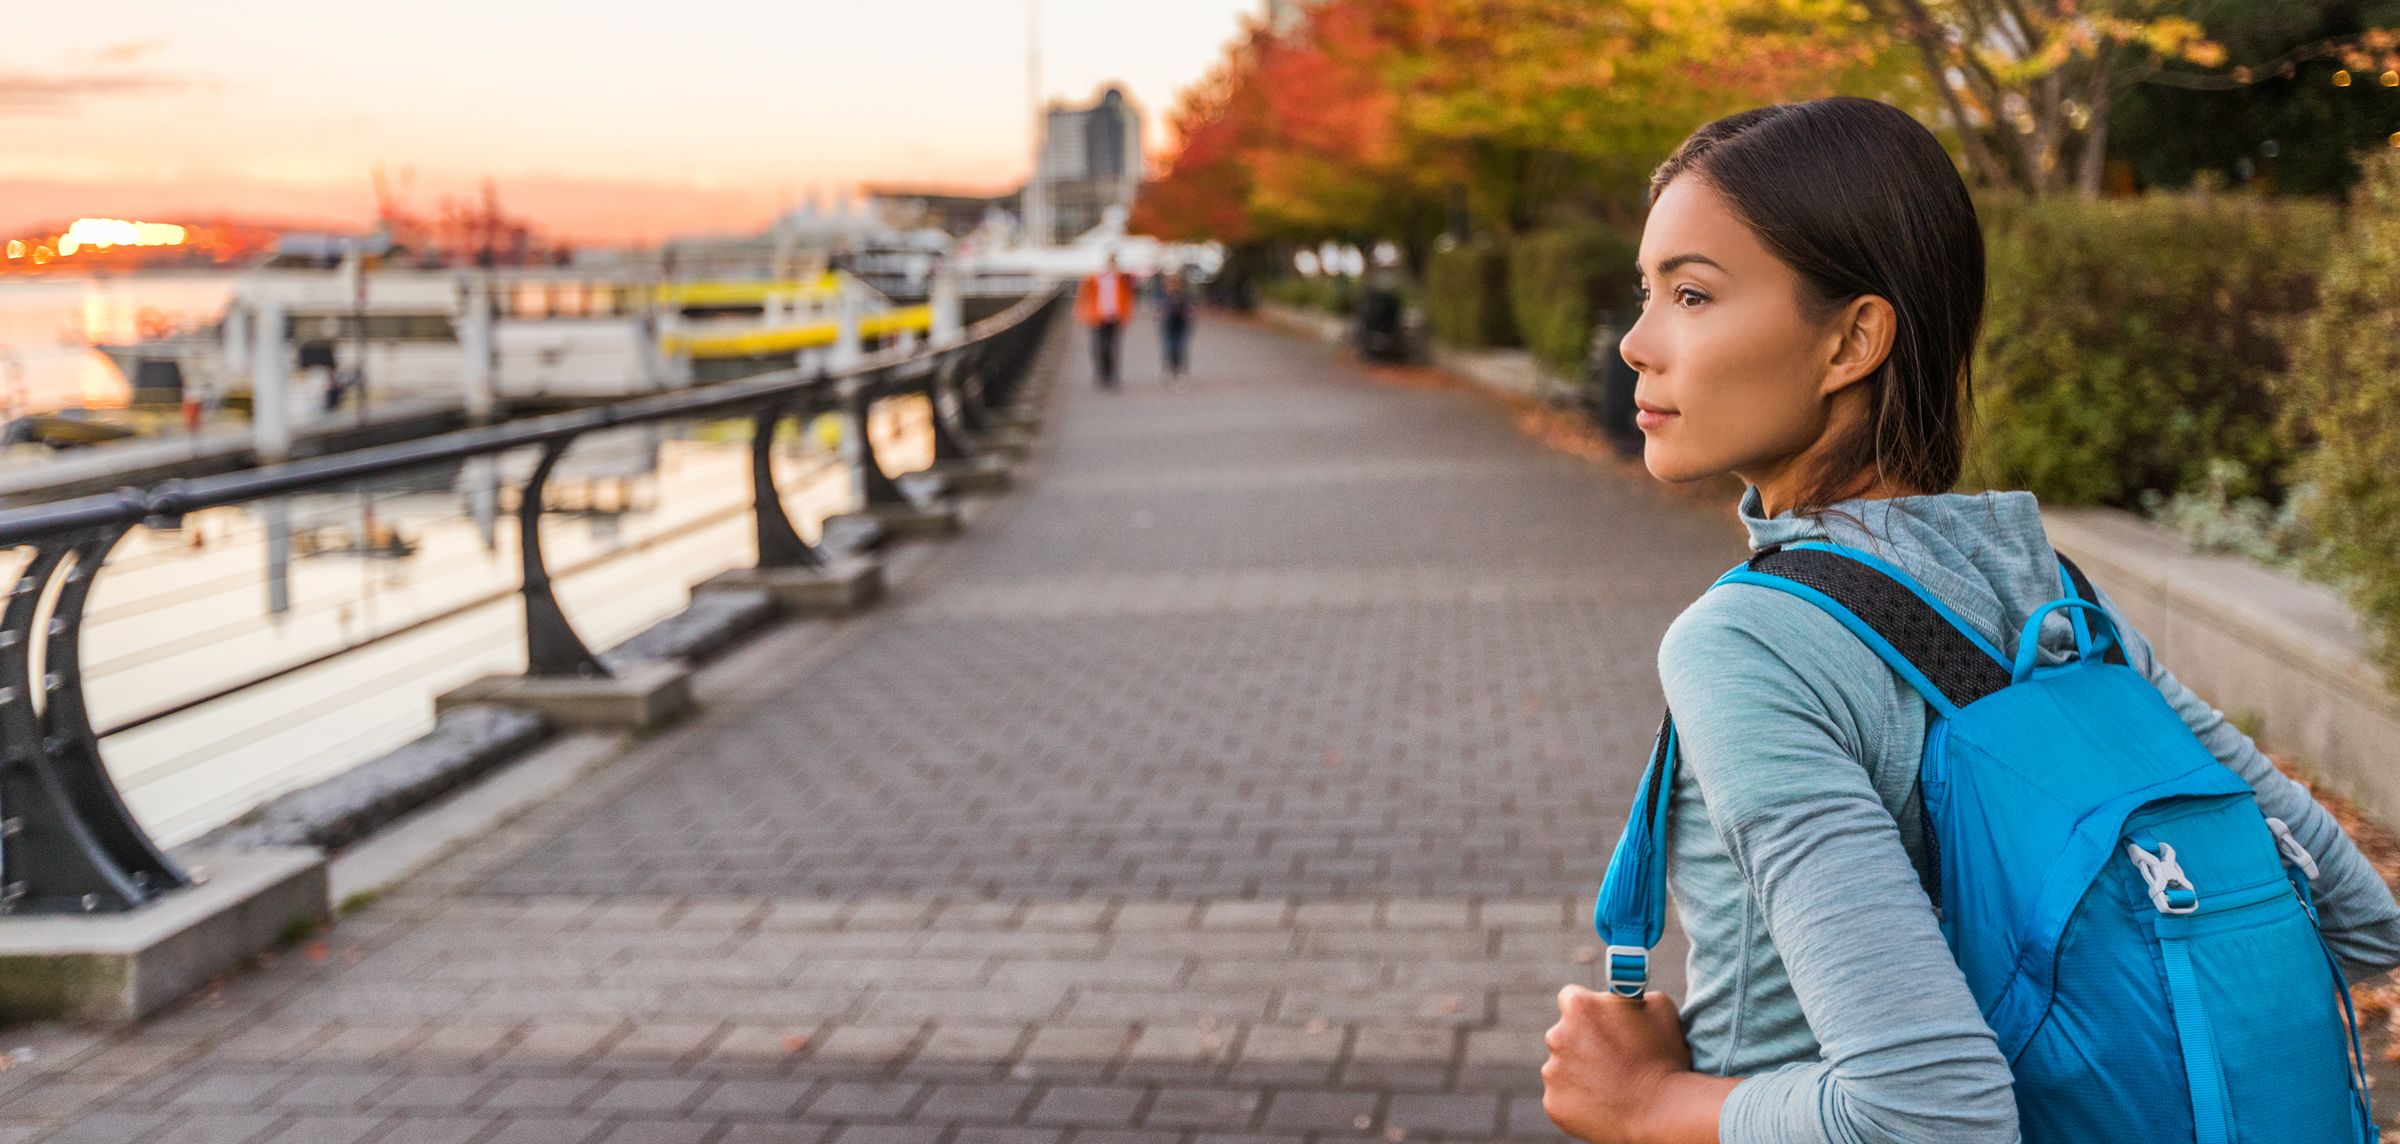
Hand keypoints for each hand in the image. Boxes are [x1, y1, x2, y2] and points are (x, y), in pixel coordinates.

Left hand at [1541, 984, 1696, 1143]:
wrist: (1662, 1113)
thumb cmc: (1664, 1057)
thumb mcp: (1660, 1008)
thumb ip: (1633, 994)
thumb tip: (1623, 996)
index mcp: (1579, 1006)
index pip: (1571, 998)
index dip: (1589, 1009)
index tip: (1599, 1020)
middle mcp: (1557, 1036)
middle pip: (1564, 1033)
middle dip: (1583, 1042)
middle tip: (1611, 1058)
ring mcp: (1552, 1072)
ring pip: (1562, 1067)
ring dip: (1580, 1072)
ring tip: (1613, 1084)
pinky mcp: (1553, 1103)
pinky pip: (1563, 1097)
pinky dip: (1579, 1100)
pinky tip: (1605, 1104)